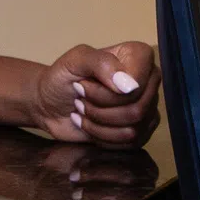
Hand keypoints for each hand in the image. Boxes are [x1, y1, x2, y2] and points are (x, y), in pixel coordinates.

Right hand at [26, 142, 161, 199]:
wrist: (48, 175)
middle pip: (133, 198)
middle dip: (100, 195)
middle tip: (74, 195)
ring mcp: (142, 181)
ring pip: (129, 176)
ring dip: (96, 176)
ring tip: (74, 179)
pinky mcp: (137, 157)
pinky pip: (124, 157)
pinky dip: (99, 162)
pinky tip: (82, 166)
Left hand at [35, 41, 160, 145]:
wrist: (50, 104)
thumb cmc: (61, 79)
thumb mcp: (74, 61)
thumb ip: (101, 63)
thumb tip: (130, 86)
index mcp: (138, 55)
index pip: (136, 85)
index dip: (106, 93)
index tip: (83, 85)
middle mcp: (149, 79)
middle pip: (137, 109)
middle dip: (100, 110)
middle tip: (81, 100)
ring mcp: (148, 106)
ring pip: (133, 129)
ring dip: (99, 125)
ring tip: (84, 111)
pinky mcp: (141, 129)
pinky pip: (131, 143)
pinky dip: (103, 138)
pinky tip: (91, 125)